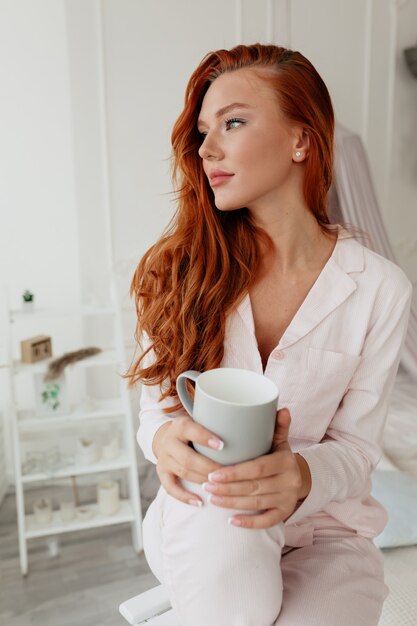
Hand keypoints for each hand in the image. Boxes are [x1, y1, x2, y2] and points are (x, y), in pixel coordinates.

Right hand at [153, 416, 222, 505]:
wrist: (167, 437)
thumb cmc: (192, 431)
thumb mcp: (199, 422)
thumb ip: (215, 426)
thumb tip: (245, 434)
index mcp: (180, 426)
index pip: (191, 430)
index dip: (205, 438)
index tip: (222, 445)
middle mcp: (169, 442)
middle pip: (188, 458)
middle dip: (209, 468)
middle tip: (226, 474)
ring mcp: (164, 459)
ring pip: (183, 472)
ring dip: (202, 481)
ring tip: (219, 486)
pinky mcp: (162, 473)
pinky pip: (171, 488)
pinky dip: (185, 497)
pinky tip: (199, 502)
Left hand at [202, 409, 310, 528]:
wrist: (300, 477)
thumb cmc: (279, 456)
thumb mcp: (280, 440)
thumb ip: (278, 426)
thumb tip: (282, 408)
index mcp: (286, 462)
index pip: (258, 468)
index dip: (235, 472)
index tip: (214, 473)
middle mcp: (290, 482)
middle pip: (254, 487)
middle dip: (228, 488)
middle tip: (206, 485)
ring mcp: (287, 499)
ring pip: (256, 504)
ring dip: (232, 503)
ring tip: (211, 498)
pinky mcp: (285, 513)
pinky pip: (266, 521)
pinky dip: (249, 523)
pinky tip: (230, 521)